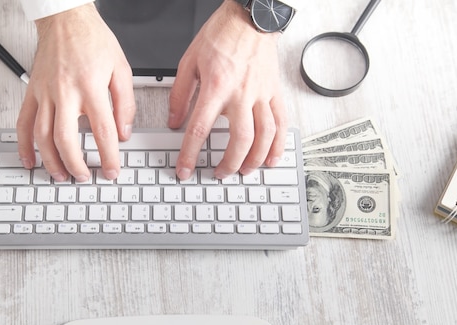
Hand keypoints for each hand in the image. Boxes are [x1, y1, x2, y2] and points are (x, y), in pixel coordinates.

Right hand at [16, 3, 135, 181]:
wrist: (65, 19)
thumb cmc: (93, 41)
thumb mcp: (121, 68)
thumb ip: (125, 103)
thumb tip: (123, 133)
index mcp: (91, 87)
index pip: (102, 131)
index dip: (109, 157)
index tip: (112, 171)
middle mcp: (65, 92)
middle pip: (66, 139)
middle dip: (76, 165)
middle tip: (84, 177)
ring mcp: (45, 93)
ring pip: (42, 136)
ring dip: (51, 161)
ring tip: (61, 175)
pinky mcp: (32, 92)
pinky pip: (23, 123)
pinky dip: (23, 145)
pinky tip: (29, 161)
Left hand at [168, 0, 286, 179]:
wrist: (250, 19)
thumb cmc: (221, 36)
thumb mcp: (189, 62)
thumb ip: (180, 95)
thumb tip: (175, 121)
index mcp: (216, 87)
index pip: (200, 129)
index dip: (190, 154)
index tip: (184, 170)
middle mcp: (241, 93)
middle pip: (239, 139)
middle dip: (228, 164)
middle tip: (219, 174)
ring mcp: (261, 94)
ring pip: (264, 136)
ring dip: (254, 159)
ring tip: (244, 171)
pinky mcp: (275, 93)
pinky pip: (282, 123)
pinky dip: (278, 145)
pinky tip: (271, 159)